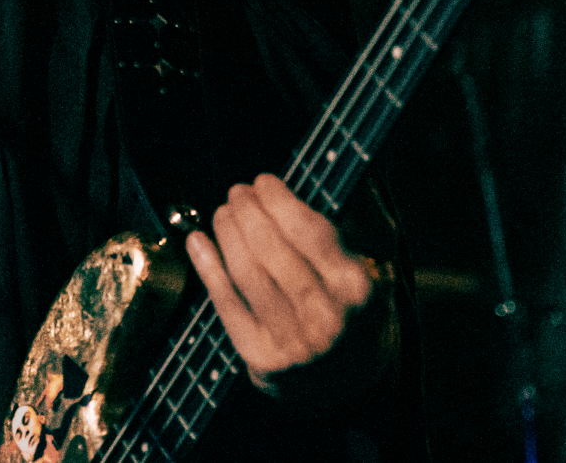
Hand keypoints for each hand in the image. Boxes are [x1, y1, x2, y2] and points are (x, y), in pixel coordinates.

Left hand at [183, 173, 378, 398]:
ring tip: (222, 213)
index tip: (264, 182)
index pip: (309, 232)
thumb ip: (341, 231)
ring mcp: (293, 342)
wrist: (350, 383)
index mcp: (355, 289)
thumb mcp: (367, 273)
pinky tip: (198, 242)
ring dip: (227, 234)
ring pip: (247, 274)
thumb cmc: (354, 312)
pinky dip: (208, 268)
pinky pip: (227, 305)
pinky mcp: (263, 359)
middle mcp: (326, 318)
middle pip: (271, 250)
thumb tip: (297, 188)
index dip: (279, 201)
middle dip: (248, 213)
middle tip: (237, 193)